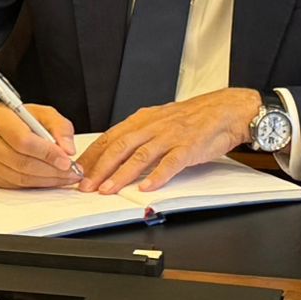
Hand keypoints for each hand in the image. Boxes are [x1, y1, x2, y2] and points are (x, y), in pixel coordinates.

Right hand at [0, 95, 78, 188]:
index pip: (23, 141)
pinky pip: (16, 185)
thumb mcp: (38, 112)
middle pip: (23, 163)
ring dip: (47, 181)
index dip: (47, 153)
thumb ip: (58, 126)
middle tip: (72, 172)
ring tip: (66, 177)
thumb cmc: (12, 117)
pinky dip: (37, 185)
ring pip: (20, 178)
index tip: (67, 160)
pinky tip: (50, 180)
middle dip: (52, 170)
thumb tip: (68, 149)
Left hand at [78, 87, 260, 195]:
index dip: (92, 155)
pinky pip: (170, 162)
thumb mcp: (158, 121)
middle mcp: (153, 127)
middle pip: (119, 146)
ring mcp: (170, 137)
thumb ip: (137, 135)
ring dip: (121, 174)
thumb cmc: (191, 118)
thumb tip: (113, 152)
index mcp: (142, 120)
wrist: (224, 110)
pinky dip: (157, 175)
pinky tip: (146, 188)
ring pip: (140, 155)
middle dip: (99, 168)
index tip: (76, 170)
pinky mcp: (188, 147)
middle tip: (85, 185)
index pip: (109, 137)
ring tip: (107, 189)